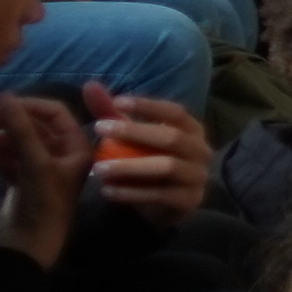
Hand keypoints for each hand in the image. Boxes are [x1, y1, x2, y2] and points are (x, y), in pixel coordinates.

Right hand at [0, 94, 90, 261]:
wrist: (28, 246)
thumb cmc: (43, 204)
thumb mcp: (34, 163)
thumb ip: (20, 129)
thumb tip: (4, 95)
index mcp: (76, 147)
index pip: (56, 112)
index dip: (29, 104)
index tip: (1, 103)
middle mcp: (61, 154)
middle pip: (32, 126)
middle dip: (5, 123)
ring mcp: (41, 166)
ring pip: (14, 141)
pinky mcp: (22, 178)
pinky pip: (5, 157)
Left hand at [85, 92, 213, 222]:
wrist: (164, 206)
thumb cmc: (148, 161)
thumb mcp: (129, 136)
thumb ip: (111, 113)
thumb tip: (89, 85)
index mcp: (192, 130)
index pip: (174, 112)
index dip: (147, 106)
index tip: (116, 102)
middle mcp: (201, 151)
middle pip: (171, 137)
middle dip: (134, 132)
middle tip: (99, 128)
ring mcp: (198, 177)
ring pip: (167, 167)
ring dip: (130, 166)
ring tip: (98, 168)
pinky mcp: (189, 201)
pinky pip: (160, 195)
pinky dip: (132, 193)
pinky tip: (107, 190)